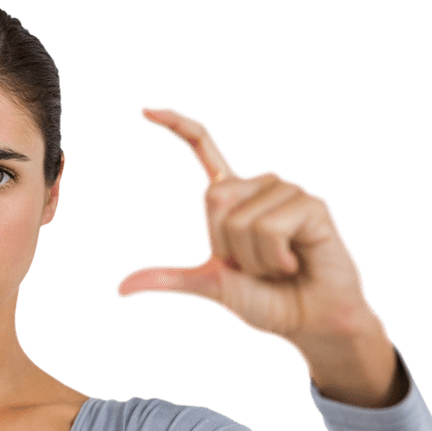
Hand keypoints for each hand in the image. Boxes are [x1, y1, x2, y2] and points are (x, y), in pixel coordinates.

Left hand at [115, 105, 381, 352]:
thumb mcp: (209, 285)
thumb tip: (119, 289)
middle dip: (226, 245)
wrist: (308, 320)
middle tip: (257, 264)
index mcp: (232, 196)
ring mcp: (288, 191)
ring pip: (241, 220)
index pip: (203, 146)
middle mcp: (260, 185)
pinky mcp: (312, 204)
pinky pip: (268, 228)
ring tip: (280, 265)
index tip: (144, 110)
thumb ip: (168, 280)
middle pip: (214, 199)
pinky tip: (295, 262)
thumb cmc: (264, 300)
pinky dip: (273, 258)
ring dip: (254, 258)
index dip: (176, 125)